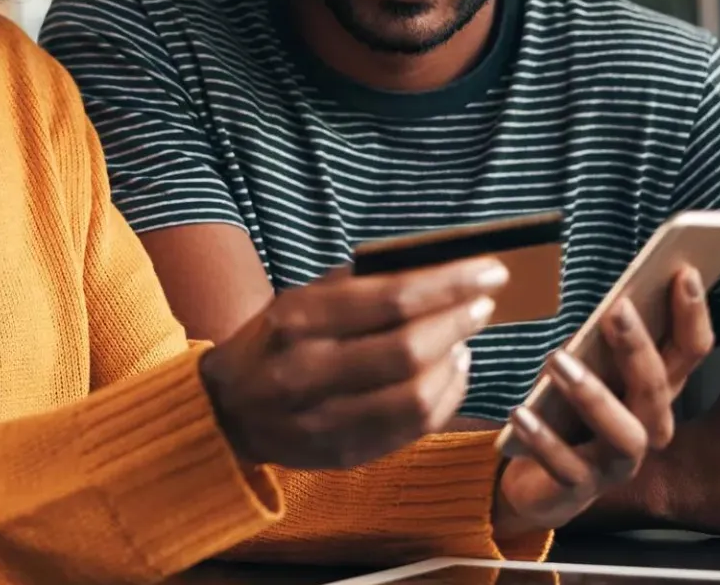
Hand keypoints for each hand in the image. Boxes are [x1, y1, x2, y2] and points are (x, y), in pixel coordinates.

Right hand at [200, 258, 505, 469]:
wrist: (229, 410)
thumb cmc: (276, 341)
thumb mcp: (302, 298)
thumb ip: (360, 283)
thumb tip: (434, 267)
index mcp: (299, 320)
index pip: (391, 299)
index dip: (450, 285)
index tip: (490, 271)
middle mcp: (309, 371)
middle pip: (407, 350)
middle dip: (458, 322)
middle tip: (484, 304)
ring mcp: (326, 420)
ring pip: (415, 396)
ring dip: (455, 363)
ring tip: (464, 339)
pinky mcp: (345, 452)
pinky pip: (413, 429)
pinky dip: (446, 397)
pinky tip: (450, 372)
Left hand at [492, 267, 713, 535]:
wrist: (538, 479)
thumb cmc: (569, 410)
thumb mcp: (588, 367)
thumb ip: (606, 339)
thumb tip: (620, 293)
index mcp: (655, 390)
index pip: (690, 351)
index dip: (692, 314)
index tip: (683, 271)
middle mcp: (647, 427)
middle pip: (657, 388)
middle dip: (639, 347)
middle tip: (616, 308)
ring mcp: (617, 462)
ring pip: (623, 432)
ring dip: (592, 394)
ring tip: (556, 360)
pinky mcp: (580, 488)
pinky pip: (566, 467)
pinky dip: (543, 440)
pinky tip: (520, 414)